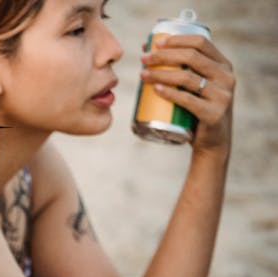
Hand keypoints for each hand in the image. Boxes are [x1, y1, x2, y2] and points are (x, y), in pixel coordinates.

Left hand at [140, 34, 234, 156]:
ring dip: (161, 74)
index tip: (155, 43)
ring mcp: (222, 96)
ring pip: (187, 78)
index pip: (201, 42)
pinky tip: (156, 90)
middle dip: (164, 56)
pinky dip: (170, 93)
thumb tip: (147, 47)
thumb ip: (181, 69)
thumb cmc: (196, 110)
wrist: (211, 142)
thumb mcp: (194, 86)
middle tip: (144, 59)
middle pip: (192, 57)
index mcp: (223, 65)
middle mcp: (226, 77)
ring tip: (143, 75)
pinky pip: (188, 100)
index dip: (177, 39)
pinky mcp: (214, 114)